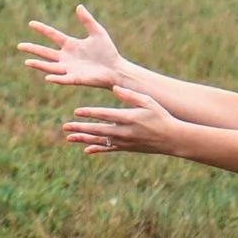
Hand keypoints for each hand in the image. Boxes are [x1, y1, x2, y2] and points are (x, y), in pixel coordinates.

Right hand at [17, 5, 124, 88]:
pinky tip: (47, 77)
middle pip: (45, 52)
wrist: (116, 69)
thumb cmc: (108, 52)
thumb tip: (78, 6)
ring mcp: (69, 69)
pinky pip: (63, 79)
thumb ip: (87, 21)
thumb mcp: (98, 32)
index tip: (31, 23)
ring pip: (50, 66)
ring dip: (39, 65)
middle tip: (19, 45)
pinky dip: (55, 78)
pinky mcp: (75, 79)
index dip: (42, 29)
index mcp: (70, 45)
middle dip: (32, 49)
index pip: (53, 35)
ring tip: (27, 62)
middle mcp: (66, 57)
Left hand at [61, 85, 183, 156]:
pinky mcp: (127, 148)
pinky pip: (109, 149)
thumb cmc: (161, 116)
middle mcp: (124, 132)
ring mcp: (125, 142)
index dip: (90, 113)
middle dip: (81, 128)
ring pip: (100, 141)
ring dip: (84, 139)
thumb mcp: (148, 102)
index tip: (76, 111)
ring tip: (69, 138)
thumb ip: (130, 95)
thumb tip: (114, 87)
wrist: (172, 138)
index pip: (105, 115)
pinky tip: (87, 150)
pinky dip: (98, 149)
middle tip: (65, 127)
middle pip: (98, 130)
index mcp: (129, 118)